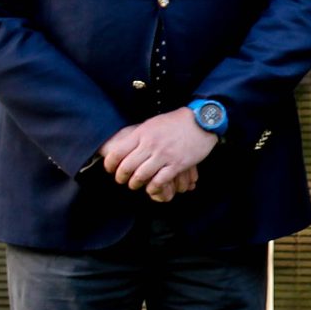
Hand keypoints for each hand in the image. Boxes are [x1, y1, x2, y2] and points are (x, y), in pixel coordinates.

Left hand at [101, 110, 215, 201]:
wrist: (200, 121)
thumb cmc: (175, 122)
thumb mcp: (152, 123)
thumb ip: (139, 135)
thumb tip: (124, 145)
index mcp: (142, 133)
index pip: (117, 153)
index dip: (110, 164)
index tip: (110, 169)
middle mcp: (150, 145)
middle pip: (127, 167)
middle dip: (121, 177)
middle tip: (121, 180)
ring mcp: (164, 155)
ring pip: (141, 176)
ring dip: (135, 184)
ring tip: (135, 185)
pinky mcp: (177, 164)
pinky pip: (159, 181)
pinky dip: (152, 188)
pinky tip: (151, 188)